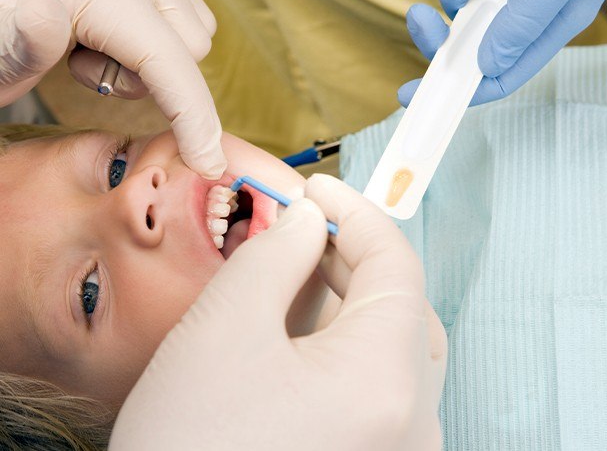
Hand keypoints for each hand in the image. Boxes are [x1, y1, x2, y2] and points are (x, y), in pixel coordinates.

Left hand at [0, 0, 225, 178]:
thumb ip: (19, 42)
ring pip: (196, 28)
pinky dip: (162, 37)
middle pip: (192, 45)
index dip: (194, 120)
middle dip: (154, 78)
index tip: (207, 166)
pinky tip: (110, 33)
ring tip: (90, 47)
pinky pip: (187, 10)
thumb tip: (46, 15)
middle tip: (82, 68)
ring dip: (158, 58)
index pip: (166, 59)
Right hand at [109, 174, 446, 450]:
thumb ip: (276, 255)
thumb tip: (307, 219)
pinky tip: (302, 327)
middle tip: (305, 228)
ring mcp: (399, 447)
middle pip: (402, 308)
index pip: (397, 269)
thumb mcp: (224, 328)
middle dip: (355, 257)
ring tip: (297, 272)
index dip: (357, 215)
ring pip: (392, 346)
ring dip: (350, 299)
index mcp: (385, 382)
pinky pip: (378, 383)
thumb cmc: (187, 444)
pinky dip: (347, 343)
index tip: (317, 190)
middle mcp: (411, 421)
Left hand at [398, 0, 606, 106]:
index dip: (465, 89)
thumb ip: (526, 22)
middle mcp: (529, 9)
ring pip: (464, 6)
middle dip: (444, 37)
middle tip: (421, 20)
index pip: (506, 73)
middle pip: (475, 44)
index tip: (423, 93)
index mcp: (552, 24)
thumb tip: (488, 66)